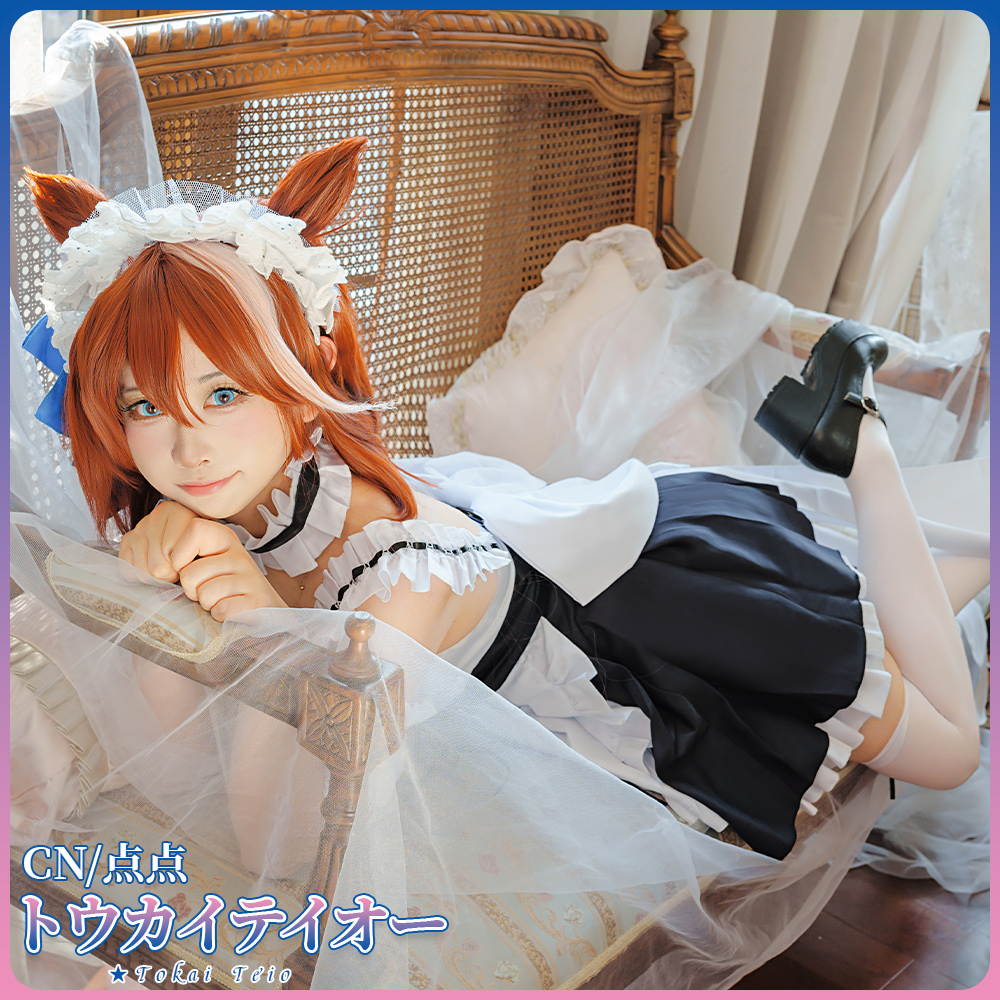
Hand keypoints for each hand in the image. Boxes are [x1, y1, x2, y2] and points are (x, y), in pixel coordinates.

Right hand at [119, 501, 199, 583]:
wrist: (193, 533)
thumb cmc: (203, 543)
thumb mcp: (210, 545)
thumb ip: (201, 556)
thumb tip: (180, 575)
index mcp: (179, 512)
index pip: (173, 555)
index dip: (182, 567)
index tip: (190, 563)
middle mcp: (156, 516)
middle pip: (157, 566)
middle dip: (169, 574)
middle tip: (178, 569)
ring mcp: (140, 527)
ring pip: (142, 570)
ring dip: (155, 576)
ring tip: (167, 567)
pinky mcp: (127, 538)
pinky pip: (128, 570)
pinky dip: (140, 574)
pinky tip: (152, 565)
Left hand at [120, 502, 286, 620]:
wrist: (261, 609)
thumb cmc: (220, 586)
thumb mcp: (201, 562)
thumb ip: (178, 557)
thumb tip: (152, 568)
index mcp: (222, 537)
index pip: (193, 530)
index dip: (178, 555)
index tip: (183, 569)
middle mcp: (238, 552)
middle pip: (190, 573)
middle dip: (191, 590)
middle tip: (205, 590)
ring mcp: (250, 575)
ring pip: (205, 594)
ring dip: (206, 605)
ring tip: (218, 600)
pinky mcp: (258, 599)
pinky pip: (222, 610)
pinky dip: (221, 616)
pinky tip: (230, 611)